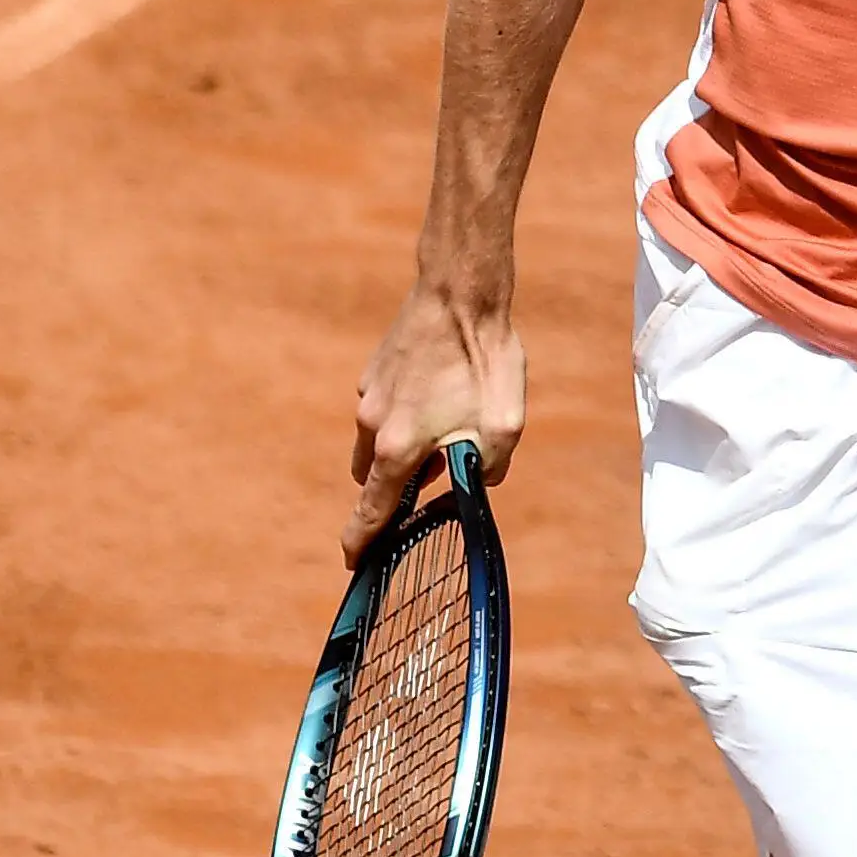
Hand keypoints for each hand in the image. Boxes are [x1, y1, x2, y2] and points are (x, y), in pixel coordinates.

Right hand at [345, 281, 525, 565]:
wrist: (460, 292)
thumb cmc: (485, 360)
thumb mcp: (505, 426)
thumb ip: (487, 469)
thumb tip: (477, 484)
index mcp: (399, 447)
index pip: (373, 510)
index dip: (361, 542)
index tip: (351, 564)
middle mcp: (374, 424)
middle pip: (374, 478)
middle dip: (396, 488)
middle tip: (437, 474)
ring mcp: (370, 395)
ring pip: (376, 443)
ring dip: (401, 450)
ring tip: (447, 428)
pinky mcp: (375, 371)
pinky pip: (383, 409)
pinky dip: (403, 416)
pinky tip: (440, 392)